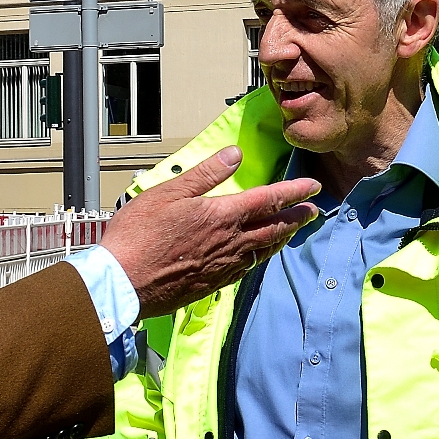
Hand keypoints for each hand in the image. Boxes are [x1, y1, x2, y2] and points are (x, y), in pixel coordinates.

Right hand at [101, 146, 320, 317]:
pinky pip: (247, 267)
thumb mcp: (169, 193)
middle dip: (297, 216)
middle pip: (274, 227)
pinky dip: (261, 256)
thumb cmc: (139, 234)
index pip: (269, 200)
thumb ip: (205, 174)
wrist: (125, 282)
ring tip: (293, 230)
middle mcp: (230, 242)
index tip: (313, 186)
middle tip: (314, 210)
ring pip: (264, 249)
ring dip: (283, 237)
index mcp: (222, 215)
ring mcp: (224, 265)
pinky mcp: (214, 283)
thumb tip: (234, 154)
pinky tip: (259, 255)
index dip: (294, 191)